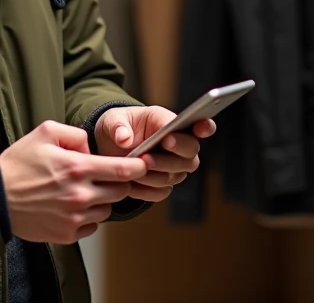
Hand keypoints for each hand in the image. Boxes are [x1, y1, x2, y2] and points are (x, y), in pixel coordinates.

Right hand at [0, 120, 147, 243]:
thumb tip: (92, 148)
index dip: (138, 166)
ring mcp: (74, 218)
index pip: (122, 170)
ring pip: (107, 210)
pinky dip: (88, 217)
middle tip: (105, 176)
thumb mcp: (44, 132)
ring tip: (81, 191)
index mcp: (77, 168)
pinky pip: (92, 227)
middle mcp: (80, 195)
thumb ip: (75, 135)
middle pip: (120, 192)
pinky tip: (71, 207)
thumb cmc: (19, 164)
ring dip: (102, 200)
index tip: (143, 164)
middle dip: (119, 183)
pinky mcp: (67, 235)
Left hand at [94, 106, 215, 202]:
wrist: (108, 148)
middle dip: (169, 158)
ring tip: (133, 171)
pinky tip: (130, 185)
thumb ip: (117, 126)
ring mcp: (174, 167)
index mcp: (169, 122)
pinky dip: (145, 190)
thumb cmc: (117, 127)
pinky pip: (161, 191)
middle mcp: (179, 145)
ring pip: (175, 175)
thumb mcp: (111, 120)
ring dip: (154, 175)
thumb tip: (124, 138)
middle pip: (190, 155)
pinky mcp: (163, 184)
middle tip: (146, 157)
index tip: (200, 128)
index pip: (198, 124)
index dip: (205, 127)